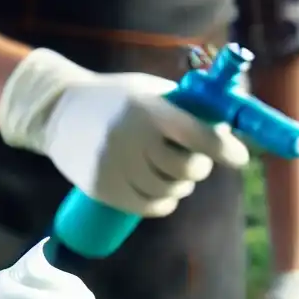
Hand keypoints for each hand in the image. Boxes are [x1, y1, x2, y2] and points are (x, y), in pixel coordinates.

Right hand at [0, 49, 249, 216]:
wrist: (58, 111)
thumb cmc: (116, 99)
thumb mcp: (147, 91)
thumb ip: (184, 108)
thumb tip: (229, 126)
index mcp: (146, 109)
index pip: (196, 134)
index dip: (224, 149)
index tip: (240, 157)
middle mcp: (130, 137)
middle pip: (186, 168)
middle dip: (199, 167)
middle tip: (196, 161)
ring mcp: (115, 166)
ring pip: (170, 191)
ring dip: (181, 186)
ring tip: (172, 173)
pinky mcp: (104, 189)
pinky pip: (151, 207)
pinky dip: (165, 203)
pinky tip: (163, 193)